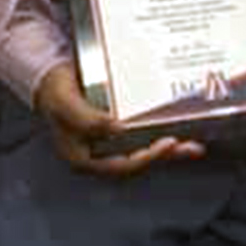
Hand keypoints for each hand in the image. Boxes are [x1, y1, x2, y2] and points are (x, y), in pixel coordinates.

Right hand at [32, 65, 204, 177]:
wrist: (51, 79)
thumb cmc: (55, 91)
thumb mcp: (66, 103)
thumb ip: (87, 119)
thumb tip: (116, 130)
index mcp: (84, 158)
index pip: (121, 167)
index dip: (146, 159)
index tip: (167, 145)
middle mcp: (100, 156)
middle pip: (138, 163)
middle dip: (166, 157)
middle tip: (192, 147)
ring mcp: (110, 145)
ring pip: (144, 152)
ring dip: (170, 150)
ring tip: (195, 145)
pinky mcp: (118, 132)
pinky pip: (144, 138)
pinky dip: (162, 135)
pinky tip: (182, 129)